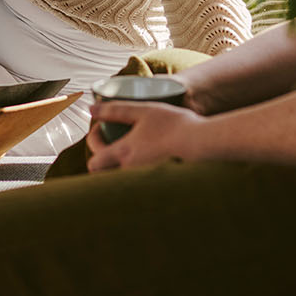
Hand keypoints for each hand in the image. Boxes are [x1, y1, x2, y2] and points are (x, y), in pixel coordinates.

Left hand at [86, 101, 206, 172]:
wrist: (203, 143)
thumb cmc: (175, 125)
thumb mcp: (143, 110)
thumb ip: (115, 110)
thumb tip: (91, 109)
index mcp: (124, 154)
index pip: (94, 163)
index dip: (92, 144)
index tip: (99, 128)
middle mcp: (130, 172)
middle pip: (104, 175)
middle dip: (102, 158)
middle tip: (111, 139)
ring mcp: (145, 182)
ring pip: (121, 179)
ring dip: (118, 165)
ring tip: (129, 147)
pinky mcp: (159, 186)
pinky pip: (138, 183)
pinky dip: (135, 173)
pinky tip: (147, 157)